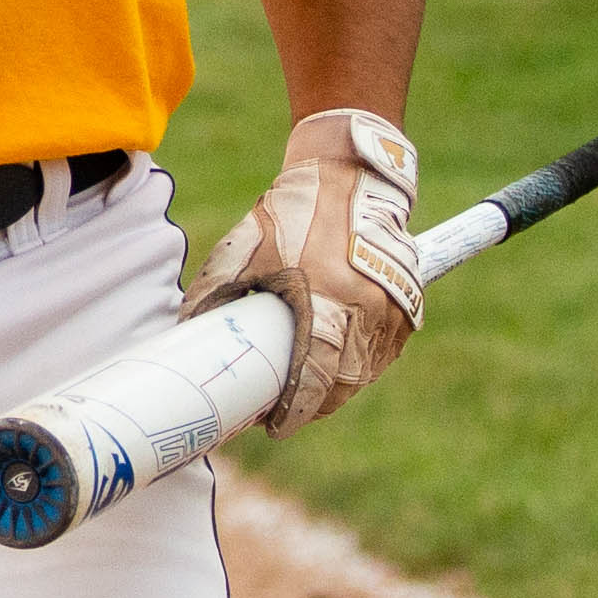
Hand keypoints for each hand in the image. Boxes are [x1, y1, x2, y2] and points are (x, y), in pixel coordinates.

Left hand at [191, 107, 424, 431]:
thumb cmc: (294, 210)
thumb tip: (187, 331)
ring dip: (337, 388)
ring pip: (367, 370)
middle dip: (313, 405)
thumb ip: (217, 289)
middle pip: (342, 383)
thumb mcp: (247, 246)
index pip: (314, 375)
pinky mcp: (409, 300)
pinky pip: (386, 350)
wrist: (350, 173)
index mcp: (327, 297)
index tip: (273, 425)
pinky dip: (363, 365)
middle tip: (284, 411)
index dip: (295, 409)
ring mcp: (394, 307)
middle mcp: (368, 309)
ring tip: (307, 394)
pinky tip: (339, 368)